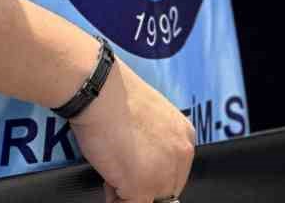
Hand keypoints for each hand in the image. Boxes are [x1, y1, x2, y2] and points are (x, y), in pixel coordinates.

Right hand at [70, 58, 194, 202]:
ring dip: (127, 192)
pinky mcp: (142, 186)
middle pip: (164, 189)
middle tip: (119, 172)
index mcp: (184, 136)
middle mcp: (181, 154)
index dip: (149, 174)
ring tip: (112, 171)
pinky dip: (116, 200)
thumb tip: (143, 161)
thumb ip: (154, 142)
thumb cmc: (114, 97)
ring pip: (148, 199)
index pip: (173, 171)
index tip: (134, 169)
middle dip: (140, 186)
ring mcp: (164, 172)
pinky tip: (108, 179)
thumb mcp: (148, 118)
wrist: (100, 92)